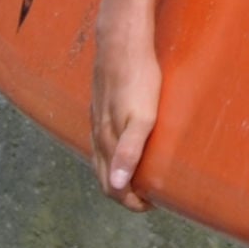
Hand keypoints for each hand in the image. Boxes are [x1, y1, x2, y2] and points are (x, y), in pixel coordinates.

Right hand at [90, 9, 160, 210]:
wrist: (122, 43)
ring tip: (139, 177)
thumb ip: (129, 151)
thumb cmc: (138, 79)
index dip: (130, 201)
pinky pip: (101, 141)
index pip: (112, 186)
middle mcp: (98, 134)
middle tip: (148, 198)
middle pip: (105, 176)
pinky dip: (112, 155)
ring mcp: (97, 120)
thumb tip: (117, 186)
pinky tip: (123, 148)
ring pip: (101, 159)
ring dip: (117, 175)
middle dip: (123, 192)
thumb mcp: (141, 117)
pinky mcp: (100, 106)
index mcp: (107, 142)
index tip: (151, 204)